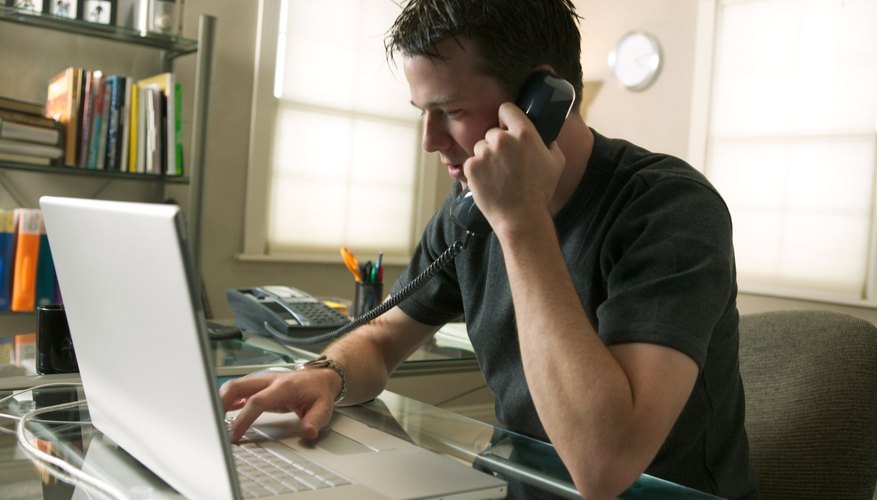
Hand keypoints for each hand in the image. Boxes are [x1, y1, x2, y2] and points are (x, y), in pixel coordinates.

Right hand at [219, 369, 336, 441]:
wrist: (321, 377)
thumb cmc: (319, 391)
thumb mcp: (324, 407)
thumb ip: (315, 420)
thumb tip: (307, 431)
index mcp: (283, 387)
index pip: (257, 401)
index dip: (243, 418)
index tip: (234, 434)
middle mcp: (268, 381)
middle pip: (237, 386)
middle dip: (220, 403)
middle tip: (213, 424)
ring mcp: (261, 382)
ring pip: (233, 386)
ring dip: (221, 401)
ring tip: (215, 421)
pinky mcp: (258, 387)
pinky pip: (237, 391)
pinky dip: (227, 401)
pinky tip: (223, 413)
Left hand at [463, 102, 565, 233]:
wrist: (521, 218)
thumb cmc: (540, 191)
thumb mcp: (556, 161)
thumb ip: (548, 141)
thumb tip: (543, 132)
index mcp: (524, 133)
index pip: (506, 109)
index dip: (506, 117)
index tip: (507, 126)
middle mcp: (502, 139)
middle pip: (493, 132)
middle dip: (498, 144)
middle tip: (507, 163)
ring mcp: (484, 153)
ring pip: (481, 147)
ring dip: (486, 157)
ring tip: (499, 176)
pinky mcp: (471, 167)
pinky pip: (472, 162)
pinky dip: (477, 171)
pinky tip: (489, 183)